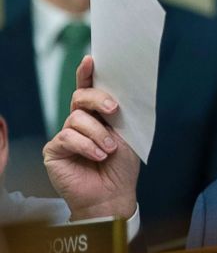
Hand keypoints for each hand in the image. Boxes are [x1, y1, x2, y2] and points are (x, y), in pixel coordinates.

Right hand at [43, 55, 138, 220]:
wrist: (113, 193)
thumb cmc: (121, 165)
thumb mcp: (127, 133)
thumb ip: (120, 113)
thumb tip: (122, 93)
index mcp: (96, 114)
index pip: (88, 88)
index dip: (87, 73)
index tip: (91, 59)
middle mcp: (78, 121)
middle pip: (80, 97)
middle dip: (98, 99)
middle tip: (114, 110)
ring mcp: (65, 135)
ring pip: (77, 119)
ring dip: (98, 133)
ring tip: (109, 149)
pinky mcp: (54, 150)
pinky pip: (68, 138)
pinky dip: (87, 146)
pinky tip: (98, 156)